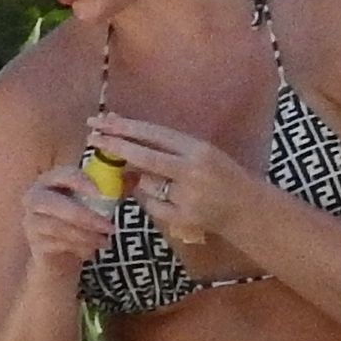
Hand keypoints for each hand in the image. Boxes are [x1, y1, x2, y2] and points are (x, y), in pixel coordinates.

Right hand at [21, 164, 115, 273]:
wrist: (60, 257)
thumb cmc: (80, 223)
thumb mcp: (98, 204)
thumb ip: (114, 188)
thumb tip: (137, 174)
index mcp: (50, 180)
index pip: (63, 174)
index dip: (82, 182)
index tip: (102, 193)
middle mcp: (34, 197)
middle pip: (57, 204)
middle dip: (87, 216)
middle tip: (112, 227)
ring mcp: (31, 221)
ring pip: (60, 227)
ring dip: (87, 236)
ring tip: (106, 242)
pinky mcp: (35, 243)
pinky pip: (59, 244)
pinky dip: (79, 248)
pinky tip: (91, 251)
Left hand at [86, 113, 254, 247]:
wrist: (247, 210)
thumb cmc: (222, 177)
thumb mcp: (201, 154)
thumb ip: (168, 149)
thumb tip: (127, 138)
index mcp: (198, 149)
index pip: (155, 134)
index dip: (126, 127)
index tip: (103, 122)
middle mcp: (192, 170)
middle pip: (146, 156)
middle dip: (116, 146)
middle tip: (93, 138)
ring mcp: (187, 196)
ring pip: (146, 184)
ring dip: (139, 181)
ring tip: (158, 182)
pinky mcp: (183, 218)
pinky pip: (151, 206)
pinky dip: (148, 201)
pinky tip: (161, 199)